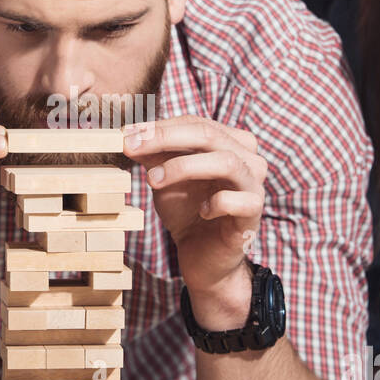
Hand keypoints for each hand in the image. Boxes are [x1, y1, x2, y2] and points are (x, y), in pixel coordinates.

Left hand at [122, 116, 265, 325]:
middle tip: (133, 147)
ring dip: (184, 167)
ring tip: (154, 180)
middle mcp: (247, 158)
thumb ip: (152, 155)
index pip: (195, 123)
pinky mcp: (254, 213)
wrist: (203, 256)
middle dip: (166, 138)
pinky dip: (215, 202)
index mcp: (229, 143)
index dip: (159, 127)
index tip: (125, 135)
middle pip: (209, 134)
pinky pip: (238, 200)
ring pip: (227, 161)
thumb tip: (128, 135)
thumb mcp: (165, 178)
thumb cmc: (187, 211)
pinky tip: (201, 211)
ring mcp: (254, 185)